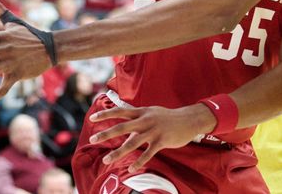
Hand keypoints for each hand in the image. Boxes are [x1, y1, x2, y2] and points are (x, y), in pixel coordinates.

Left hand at [88, 103, 214, 171]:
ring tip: (106, 159)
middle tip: (92, 139)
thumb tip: (125, 127)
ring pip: (133, 143)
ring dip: (118, 152)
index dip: (106, 114)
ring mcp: (154, 130)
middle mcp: (145, 120)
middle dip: (106, 133)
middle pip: (122, 127)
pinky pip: (148, 153)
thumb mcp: (151, 113)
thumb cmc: (167, 117)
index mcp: (141, 112)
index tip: (92, 118)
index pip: (120, 111)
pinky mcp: (162, 140)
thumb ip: (137, 119)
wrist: (189, 119)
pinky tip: (132, 169)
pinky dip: (139, 162)